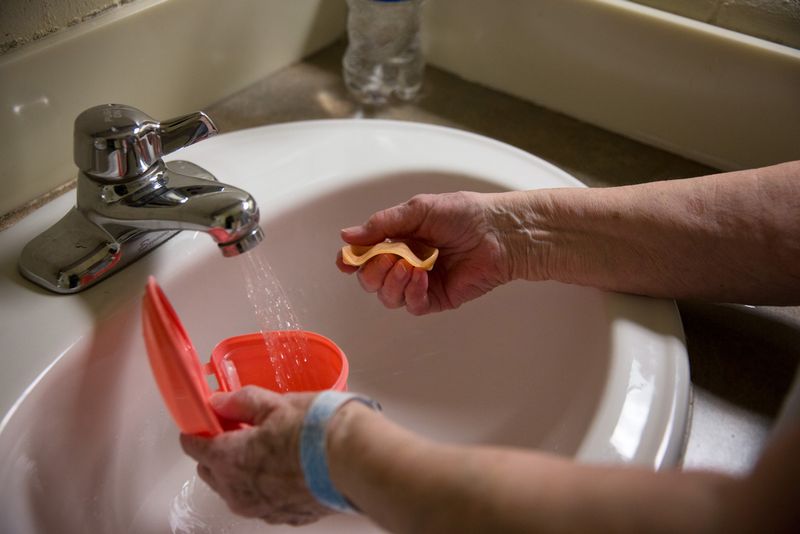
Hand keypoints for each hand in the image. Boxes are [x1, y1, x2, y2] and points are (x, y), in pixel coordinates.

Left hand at [180, 386, 329, 525]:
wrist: (355, 460)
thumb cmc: (316, 430)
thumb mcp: (275, 404)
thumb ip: (241, 402)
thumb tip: (221, 402)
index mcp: (228, 459)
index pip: (193, 445)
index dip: (199, 428)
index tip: (208, 418)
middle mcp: (237, 491)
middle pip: (210, 470)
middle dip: (218, 450)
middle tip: (240, 428)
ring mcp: (261, 509)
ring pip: (235, 489)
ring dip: (241, 470)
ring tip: (268, 447)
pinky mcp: (285, 517)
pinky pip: (263, 501)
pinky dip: (266, 485)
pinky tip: (286, 466)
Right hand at [337, 191, 516, 314]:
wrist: (498, 232)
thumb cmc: (464, 215)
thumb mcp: (417, 210)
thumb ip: (381, 224)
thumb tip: (348, 236)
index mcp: (399, 239)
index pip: (366, 256)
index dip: (352, 260)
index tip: (346, 260)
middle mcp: (406, 262)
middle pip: (371, 280)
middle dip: (372, 272)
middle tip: (386, 258)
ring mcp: (421, 283)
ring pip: (388, 296)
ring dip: (391, 282)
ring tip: (408, 265)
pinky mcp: (437, 298)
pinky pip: (412, 305)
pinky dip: (411, 292)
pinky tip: (421, 276)